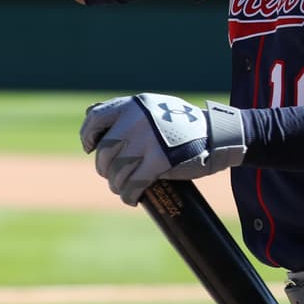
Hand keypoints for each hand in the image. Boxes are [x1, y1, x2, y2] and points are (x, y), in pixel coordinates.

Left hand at [79, 93, 246, 205]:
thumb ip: (127, 111)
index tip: (89, 149)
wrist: (215, 135)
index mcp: (133, 105)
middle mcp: (136, 119)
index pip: (96, 118)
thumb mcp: (152, 107)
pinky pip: (133, 183)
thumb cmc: (181, 123)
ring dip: (116, 184)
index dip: (87, 136)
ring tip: (121, 189)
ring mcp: (147, 140)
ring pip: (117, 170)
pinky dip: (128, 195)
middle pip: (105, 151)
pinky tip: (131, 198)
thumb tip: (90, 116)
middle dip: (104, 168)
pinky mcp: (159, 161)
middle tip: (110, 176)